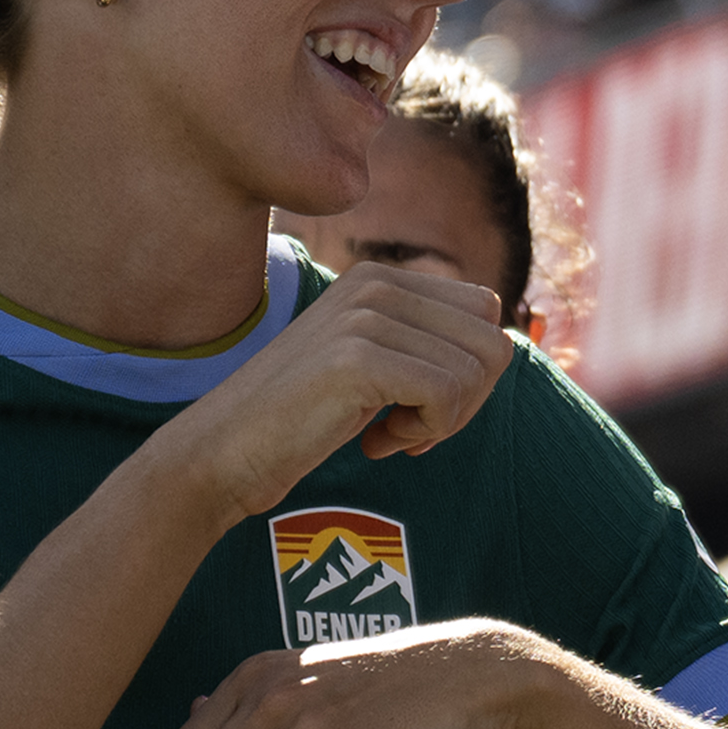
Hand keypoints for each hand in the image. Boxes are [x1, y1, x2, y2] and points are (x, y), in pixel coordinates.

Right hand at [156, 261, 511, 521]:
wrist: (223, 452)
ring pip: (475, 371)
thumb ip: (424, 341)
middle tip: (411, 427)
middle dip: (467, 399)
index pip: (484, 312)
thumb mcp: (370, 362)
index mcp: (380, 276)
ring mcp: (364, 315)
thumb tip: (504, 346)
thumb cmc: (301, 419)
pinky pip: (446, 395)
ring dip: (442, 420)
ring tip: (386, 432)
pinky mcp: (357, 357)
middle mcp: (375, 282)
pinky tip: (376, 442)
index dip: (468, 371)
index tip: (419, 404)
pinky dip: (425, 433)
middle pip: (490, 340)